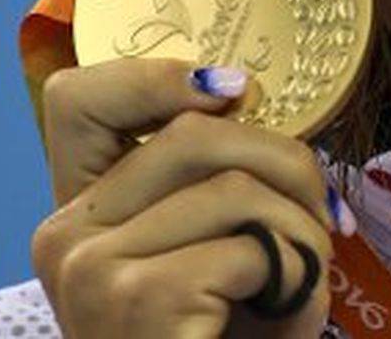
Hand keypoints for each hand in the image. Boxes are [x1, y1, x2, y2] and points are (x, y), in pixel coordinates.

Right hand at [30, 58, 335, 336]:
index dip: (159, 76)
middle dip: (288, 166)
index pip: (79, 101)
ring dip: (303, 236)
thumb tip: (241, 92)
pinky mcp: (135, 299)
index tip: (236, 90)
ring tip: (307, 286)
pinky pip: (252, 248)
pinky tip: (294, 320)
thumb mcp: (204, 258)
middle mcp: (65, 236)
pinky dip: (300, 280)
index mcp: (76, 218)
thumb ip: (207, 187)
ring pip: (236, 187)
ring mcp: (91, 267)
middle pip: (195, 134)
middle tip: (325, 222)